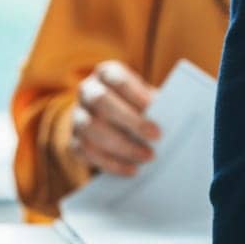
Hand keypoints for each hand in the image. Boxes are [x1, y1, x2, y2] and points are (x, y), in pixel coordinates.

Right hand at [68, 60, 160, 176]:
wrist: (116, 125)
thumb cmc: (139, 108)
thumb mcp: (147, 99)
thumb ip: (156, 104)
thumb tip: (170, 115)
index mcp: (106, 73)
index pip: (118, 79)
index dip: (135, 93)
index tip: (155, 108)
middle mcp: (87, 90)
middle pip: (101, 101)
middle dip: (130, 120)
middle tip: (156, 136)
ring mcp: (77, 116)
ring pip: (92, 128)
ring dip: (123, 145)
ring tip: (148, 156)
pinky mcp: (74, 141)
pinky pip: (88, 152)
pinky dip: (112, 163)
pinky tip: (132, 169)